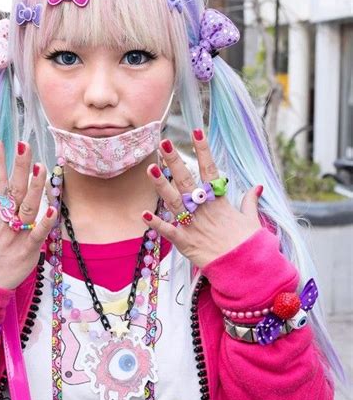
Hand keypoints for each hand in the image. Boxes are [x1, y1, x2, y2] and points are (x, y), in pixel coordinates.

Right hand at [0, 140, 55, 289]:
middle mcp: (4, 222)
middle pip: (14, 189)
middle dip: (20, 166)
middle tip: (25, 145)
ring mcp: (16, 235)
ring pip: (28, 207)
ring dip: (35, 187)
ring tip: (41, 166)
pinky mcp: (28, 251)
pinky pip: (38, 234)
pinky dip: (45, 221)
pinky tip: (53, 206)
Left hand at [141, 129, 262, 268]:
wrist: (245, 268)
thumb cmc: (249, 245)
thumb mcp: (252, 220)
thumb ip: (250, 202)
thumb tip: (256, 187)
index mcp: (219, 202)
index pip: (210, 169)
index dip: (203, 150)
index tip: (196, 130)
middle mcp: (204, 210)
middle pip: (187, 180)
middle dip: (174, 161)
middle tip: (163, 143)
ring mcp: (193, 225)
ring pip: (174, 201)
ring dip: (161, 185)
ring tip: (150, 168)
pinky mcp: (185, 242)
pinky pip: (169, 231)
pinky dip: (156, 224)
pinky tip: (143, 214)